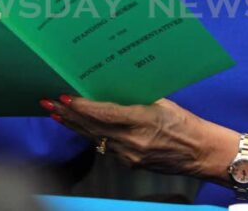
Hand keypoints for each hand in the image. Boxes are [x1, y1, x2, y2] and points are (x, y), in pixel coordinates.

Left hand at [43, 96, 220, 177]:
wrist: (201, 153)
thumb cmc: (185, 123)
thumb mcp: (162, 101)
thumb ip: (135, 96)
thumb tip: (111, 84)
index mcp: (142, 120)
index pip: (104, 113)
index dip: (81, 106)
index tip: (64, 97)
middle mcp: (132, 141)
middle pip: (92, 127)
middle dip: (67, 114)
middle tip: (47, 102)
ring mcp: (129, 155)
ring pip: (94, 138)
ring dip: (73, 125)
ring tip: (54, 113)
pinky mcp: (129, 163)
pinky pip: (104, 146)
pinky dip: (90, 135)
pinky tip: (78, 127)